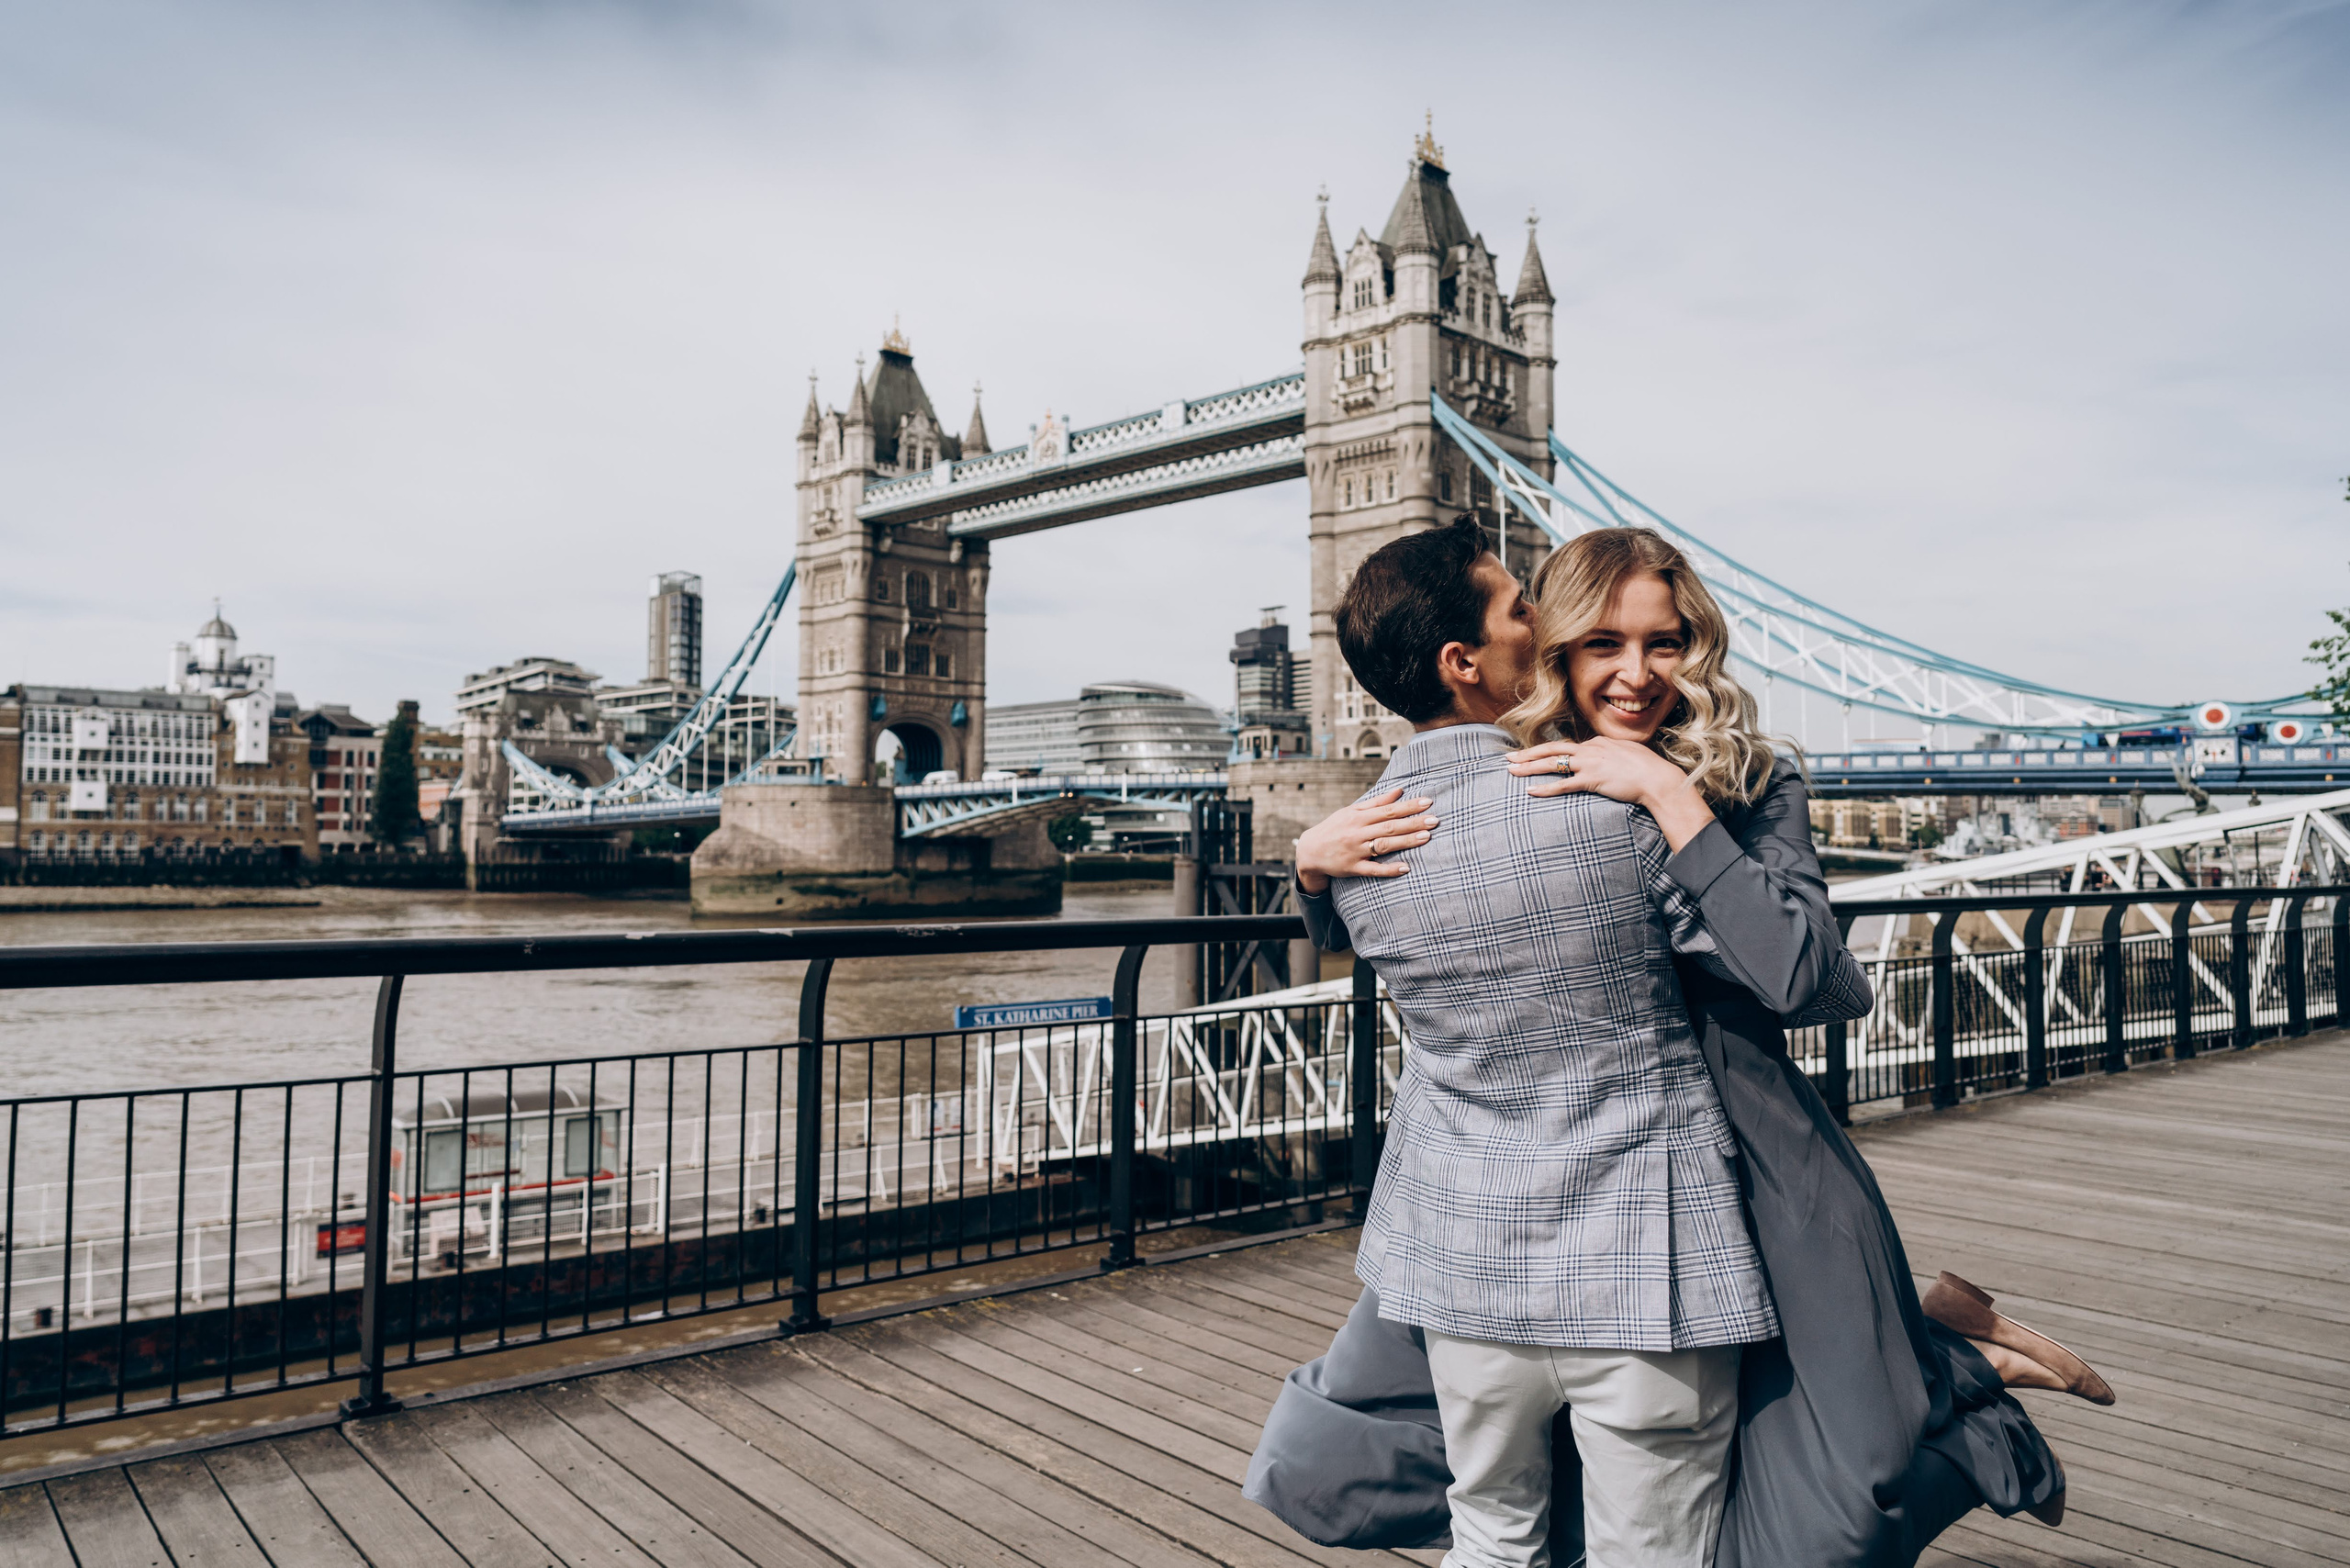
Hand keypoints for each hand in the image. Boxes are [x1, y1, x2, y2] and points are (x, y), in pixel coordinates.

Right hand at [1294, 787, 1436, 892]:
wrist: (1309, 851)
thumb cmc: (1334, 828)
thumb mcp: (1351, 812)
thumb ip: (1376, 803)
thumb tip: (1399, 791)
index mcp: (1359, 817)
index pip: (1388, 810)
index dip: (1409, 806)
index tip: (1427, 802)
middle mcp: (1358, 832)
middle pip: (1390, 826)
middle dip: (1413, 822)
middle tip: (1435, 820)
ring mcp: (1356, 851)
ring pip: (1384, 845)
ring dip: (1406, 841)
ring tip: (1426, 837)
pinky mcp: (1353, 868)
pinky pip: (1373, 869)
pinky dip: (1389, 869)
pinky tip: (1406, 867)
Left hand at [1505, 738, 1714, 851]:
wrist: (1658, 779)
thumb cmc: (1647, 769)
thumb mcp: (1627, 753)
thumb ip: (1611, 753)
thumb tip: (1604, 757)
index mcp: (1597, 742)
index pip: (1568, 746)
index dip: (1548, 752)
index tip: (1533, 756)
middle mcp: (1590, 749)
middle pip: (1552, 748)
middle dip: (1528, 753)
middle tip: (1509, 758)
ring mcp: (1590, 763)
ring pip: (1552, 763)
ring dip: (1529, 767)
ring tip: (1511, 771)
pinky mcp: (1592, 779)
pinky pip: (1563, 784)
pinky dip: (1545, 788)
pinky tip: (1530, 791)